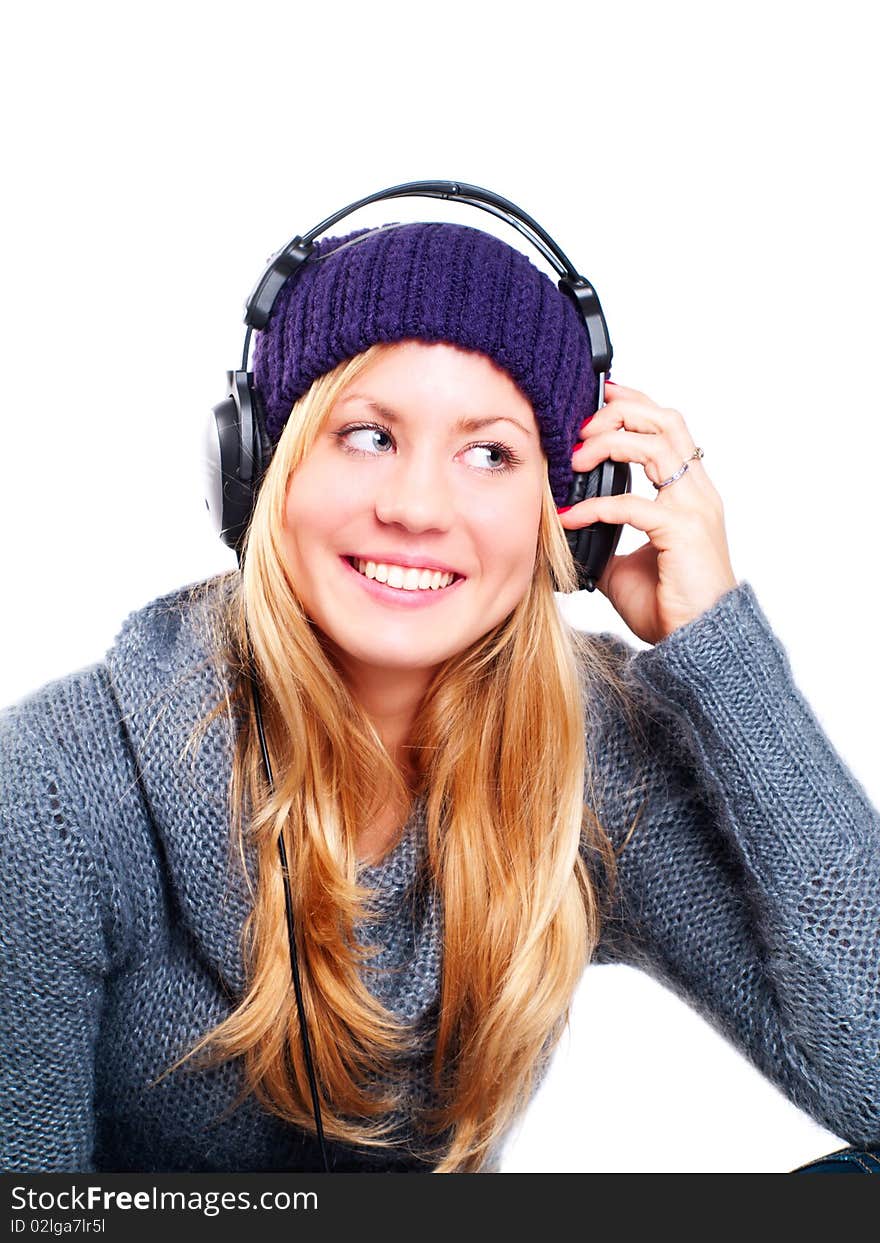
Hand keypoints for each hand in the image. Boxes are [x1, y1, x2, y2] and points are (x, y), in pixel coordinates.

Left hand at [558, 381, 738, 645]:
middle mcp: (697, 492)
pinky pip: (632, 503)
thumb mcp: (625, 563)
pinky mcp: (682, 531)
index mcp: (690, 492)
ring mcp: (694, 508)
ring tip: (574, 461)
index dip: (635, 402)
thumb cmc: (669, 605)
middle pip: (664, 421)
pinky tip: (569, 517)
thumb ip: (605, 537)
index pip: (668, 426)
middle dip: (619, 413)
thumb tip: (570, 528)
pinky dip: (595, 505)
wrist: (696, 642)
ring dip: (608, 444)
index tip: (599, 395)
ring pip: (655, 445)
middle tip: (579, 428)